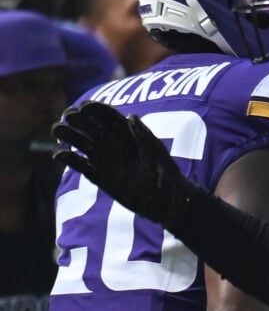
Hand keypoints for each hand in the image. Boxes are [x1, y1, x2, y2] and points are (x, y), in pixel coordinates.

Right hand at [53, 103, 196, 224]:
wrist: (168, 202)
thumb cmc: (168, 174)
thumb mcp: (158, 154)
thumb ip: (144, 136)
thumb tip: (130, 116)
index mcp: (127, 134)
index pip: (106, 116)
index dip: (94, 109)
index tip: (84, 108)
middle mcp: (113, 145)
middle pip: (88, 126)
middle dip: (76, 119)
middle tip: (67, 118)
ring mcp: (105, 160)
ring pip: (80, 144)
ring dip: (68, 136)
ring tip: (58, 132)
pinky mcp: (100, 177)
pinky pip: (81, 166)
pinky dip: (69, 159)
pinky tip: (60, 155)